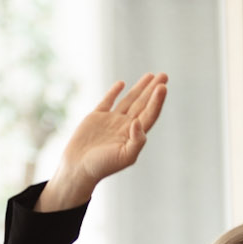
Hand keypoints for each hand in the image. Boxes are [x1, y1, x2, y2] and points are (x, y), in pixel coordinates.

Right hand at [38, 73, 168, 211]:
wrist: (79, 168)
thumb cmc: (103, 166)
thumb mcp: (125, 157)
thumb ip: (137, 140)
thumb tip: (138, 122)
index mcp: (134, 135)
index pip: (150, 114)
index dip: (157, 100)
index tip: (163, 86)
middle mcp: (125, 126)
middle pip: (143, 104)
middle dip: (153, 90)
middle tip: (164, 75)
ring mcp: (111, 121)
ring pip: (129, 100)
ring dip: (140, 88)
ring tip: (150, 75)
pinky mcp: (96, 117)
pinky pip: (108, 101)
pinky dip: (114, 92)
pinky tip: (122, 84)